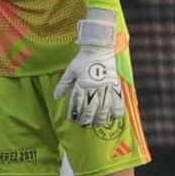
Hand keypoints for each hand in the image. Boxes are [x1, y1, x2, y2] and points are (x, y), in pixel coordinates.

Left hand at [53, 9, 123, 127]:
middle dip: (87, 119)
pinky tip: (116, 118)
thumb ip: (64, 84)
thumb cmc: (83, 60)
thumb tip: (56, 97)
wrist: (99, 49)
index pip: (77, 103)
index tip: (72, 120)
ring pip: (104, 107)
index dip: (75, 113)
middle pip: (91, 108)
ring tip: (98, 125)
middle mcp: (94, 88)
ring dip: (101, 118)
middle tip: (84, 126)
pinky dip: (118, 110)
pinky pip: (118, 100)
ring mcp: (106, 87)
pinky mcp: (116, 85)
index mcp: (82, 84)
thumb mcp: (70, 71)